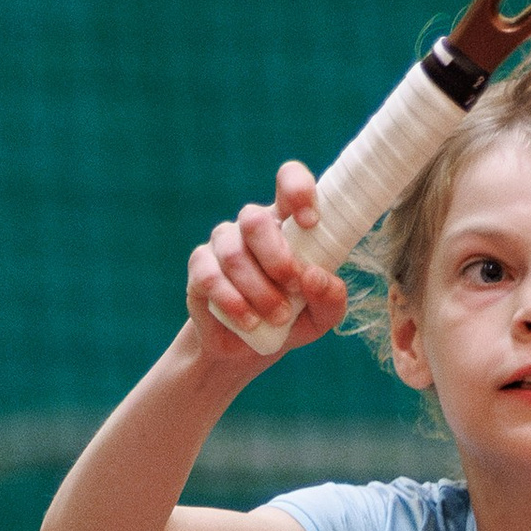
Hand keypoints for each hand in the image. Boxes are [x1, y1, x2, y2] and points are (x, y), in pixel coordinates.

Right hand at [186, 161, 347, 368]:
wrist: (246, 349)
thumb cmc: (291, 320)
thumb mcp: (321, 316)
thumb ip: (330, 297)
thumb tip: (315, 277)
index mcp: (287, 222)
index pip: (288, 181)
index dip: (298, 190)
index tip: (311, 223)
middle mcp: (252, 226)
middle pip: (254, 219)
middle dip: (277, 258)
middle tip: (294, 287)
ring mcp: (223, 243)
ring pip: (234, 254)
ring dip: (260, 290)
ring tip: (277, 317)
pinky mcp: (200, 267)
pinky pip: (210, 277)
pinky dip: (234, 302)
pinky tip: (250, 321)